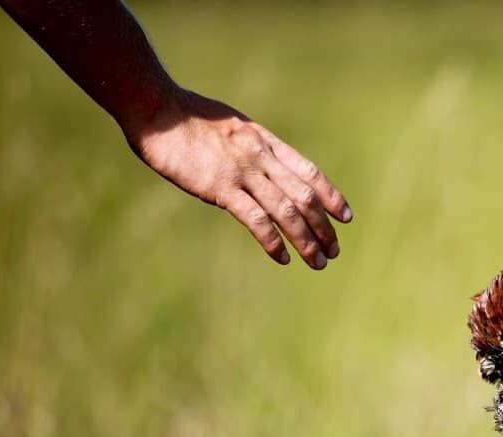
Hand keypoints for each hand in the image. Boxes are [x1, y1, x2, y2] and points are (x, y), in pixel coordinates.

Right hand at [123, 88, 352, 268]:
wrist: (157, 108)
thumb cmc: (190, 118)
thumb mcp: (234, 128)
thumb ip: (253, 148)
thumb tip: (266, 168)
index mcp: (267, 142)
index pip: (310, 172)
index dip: (331, 196)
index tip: (345, 216)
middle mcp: (261, 157)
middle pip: (305, 197)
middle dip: (324, 227)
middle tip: (334, 250)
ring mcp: (242, 172)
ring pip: (287, 211)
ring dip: (306, 240)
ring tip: (318, 261)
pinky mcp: (220, 187)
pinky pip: (255, 219)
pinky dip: (272, 241)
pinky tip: (282, 257)